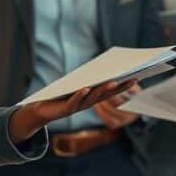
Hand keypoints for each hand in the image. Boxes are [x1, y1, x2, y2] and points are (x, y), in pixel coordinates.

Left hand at [8, 79, 136, 143]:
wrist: (39, 109)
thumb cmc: (58, 95)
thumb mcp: (75, 84)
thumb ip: (87, 78)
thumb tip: (101, 66)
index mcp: (91, 98)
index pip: (110, 91)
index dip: (123, 85)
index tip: (136, 76)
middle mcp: (87, 104)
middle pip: (105, 94)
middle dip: (119, 87)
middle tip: (132, 78)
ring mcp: (76, 107)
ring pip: (92, 99)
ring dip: (102, 90)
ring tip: (112, 81)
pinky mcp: (64, 110)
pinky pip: (74, 102)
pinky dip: (80, 95)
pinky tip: (86, 88)